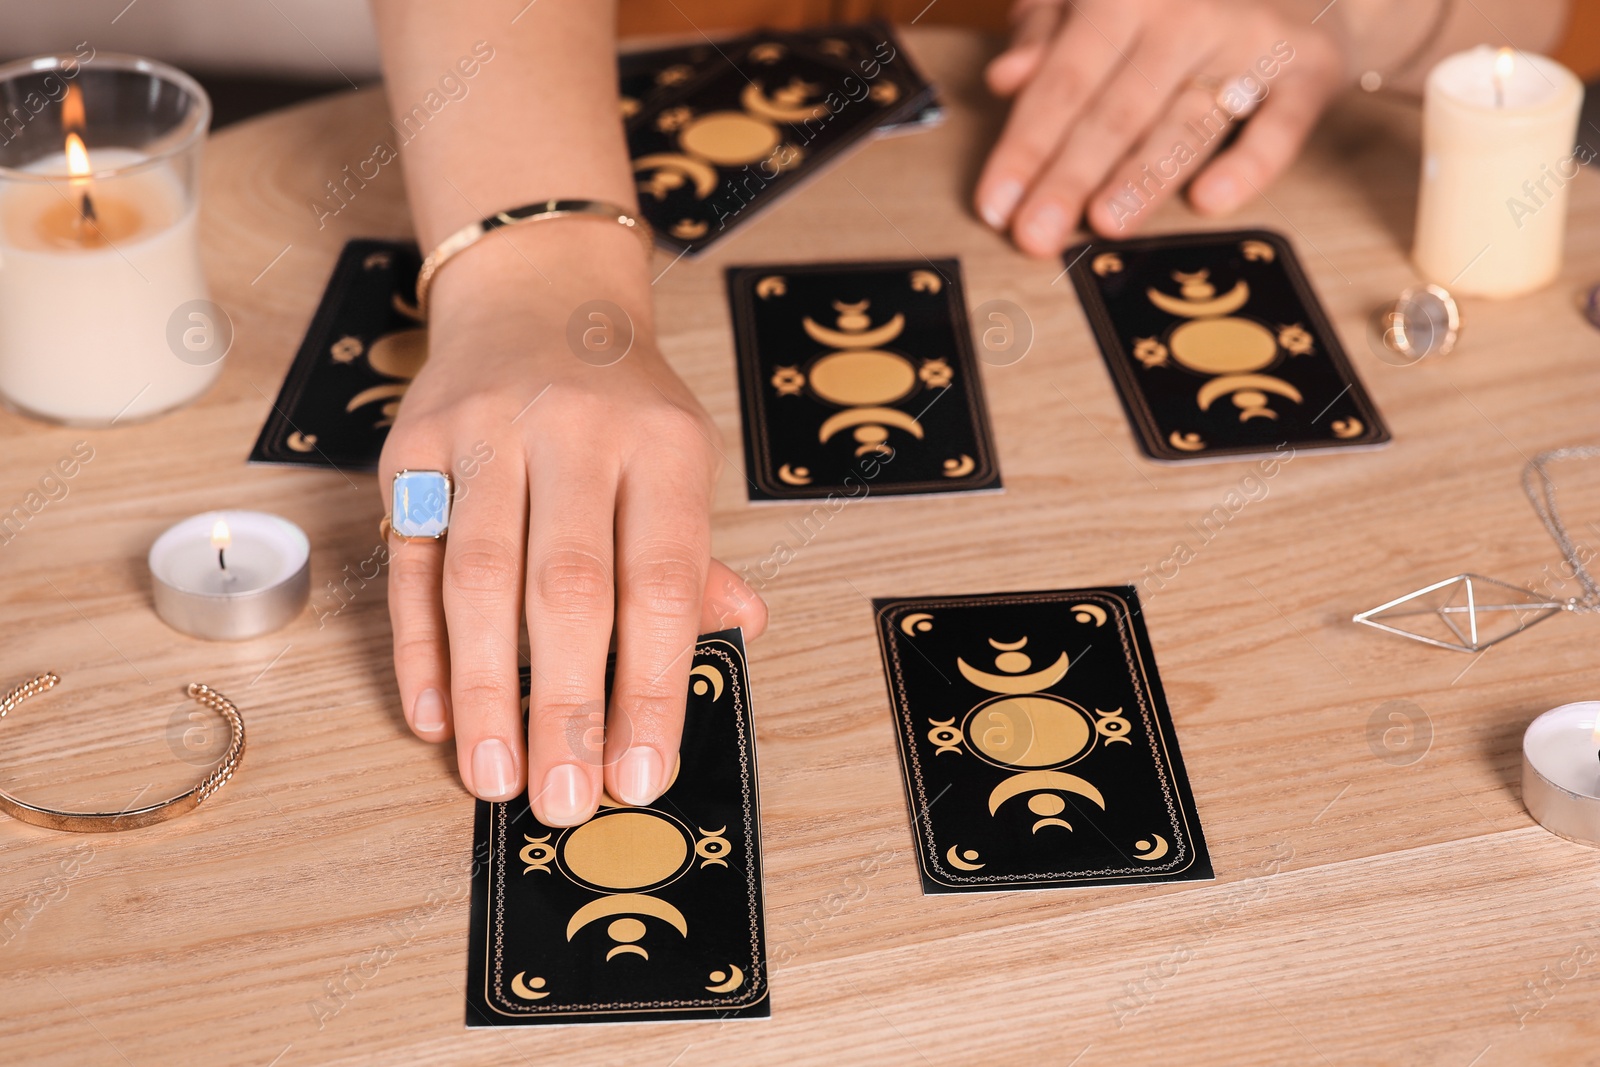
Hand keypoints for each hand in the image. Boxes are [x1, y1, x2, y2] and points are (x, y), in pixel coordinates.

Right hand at [379, 227, 765, 824]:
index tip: (641, 776)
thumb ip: (697, 553)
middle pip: (567, 589)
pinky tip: (434, 716)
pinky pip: (411, 561)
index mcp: (662, 444)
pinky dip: (419, 646)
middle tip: (561, 802)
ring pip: (478, 578)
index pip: (662, 581)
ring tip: (495, 780)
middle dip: (564, 706)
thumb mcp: (681, 457)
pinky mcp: (412, 446)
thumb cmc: (622, 401)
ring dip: (485, 691)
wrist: (534, 291)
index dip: (652, 686)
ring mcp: (485, 433)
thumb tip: (742, 631)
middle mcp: (575, 431)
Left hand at [975, 0, 1348, 252]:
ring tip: (1105, 223)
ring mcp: (1249, 38)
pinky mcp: (1309, 68)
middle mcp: (1184, 13)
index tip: (994, 206)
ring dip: (1145, 174)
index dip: (1025, 146)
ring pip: (1188, 119)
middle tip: (1035, 235)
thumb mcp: (1101, 1)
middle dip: (1070, 177)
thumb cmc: (1175, 2)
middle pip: (1116, 110)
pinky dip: (1250, 162)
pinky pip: (1281, 123)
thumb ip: (1049, 34)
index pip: (1063, 81)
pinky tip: (1209, 199)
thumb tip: (1006, 77)